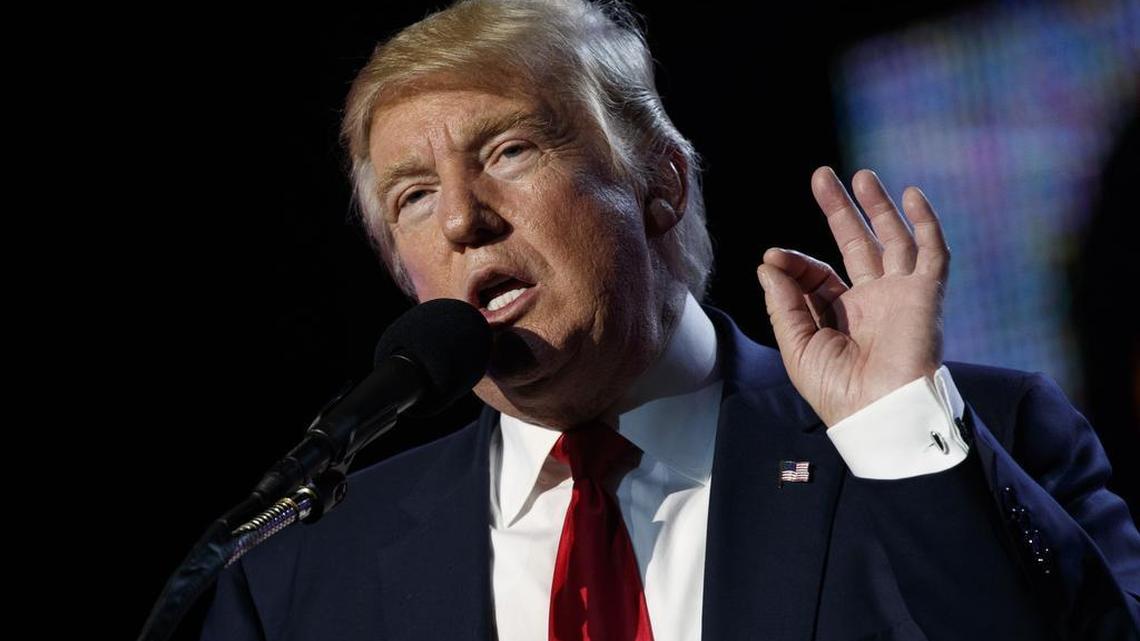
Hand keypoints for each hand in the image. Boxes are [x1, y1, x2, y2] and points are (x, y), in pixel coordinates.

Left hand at [756, 167, 949, 426]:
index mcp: (842, 317)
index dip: (796, 263)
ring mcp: (901, 296)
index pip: (819, 275)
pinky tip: (911, 195)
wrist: (879, 413)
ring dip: (878, 207)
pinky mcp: (925, 295)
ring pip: (893, 240)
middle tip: (822, 176)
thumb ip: (783, 302)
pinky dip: (926, 223)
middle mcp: (873, 302)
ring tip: (860, 175)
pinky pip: (932, 253)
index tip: (773, 258)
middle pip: (857, 244)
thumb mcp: (797, 345)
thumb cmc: (837, 391)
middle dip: (840, 210)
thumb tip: (768, 264)